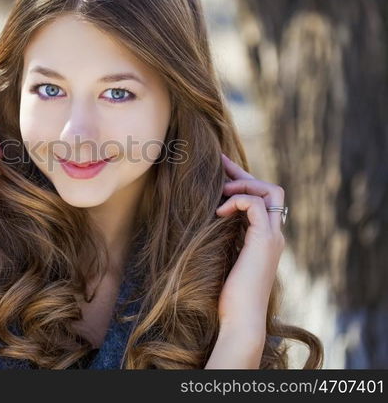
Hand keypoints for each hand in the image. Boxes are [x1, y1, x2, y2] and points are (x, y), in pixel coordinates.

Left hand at [214, 153, 285, 332]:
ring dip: (243, 185)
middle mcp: (275, 235)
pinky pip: (257, 205)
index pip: (263, 200)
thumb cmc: (227, 295)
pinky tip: (219, 212)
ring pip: (271, 191)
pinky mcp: (265, 241)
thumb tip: (205, 220)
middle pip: (271, 189)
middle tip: (219, 162)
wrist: (240, 318)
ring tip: (220, 193)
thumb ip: (224, 238)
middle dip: (244, 174)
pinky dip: (238, 201)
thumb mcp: (224, 257)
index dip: (243, 181)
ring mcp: (273, 237)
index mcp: (266, 238)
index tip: (221, 169)